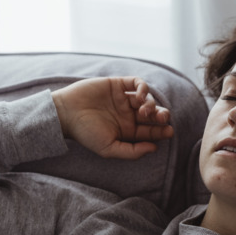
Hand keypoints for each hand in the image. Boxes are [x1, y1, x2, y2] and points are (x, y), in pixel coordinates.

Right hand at [51, 77, 173, 159]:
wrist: (66, 113)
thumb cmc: (86, 134)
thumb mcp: (109, 149)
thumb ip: (132, 151)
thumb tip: (154, 148)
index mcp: (127, 131)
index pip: (150, 131)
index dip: (162, 131)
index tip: (169, 132)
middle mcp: (127, 115)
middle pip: (152, 114)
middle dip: (161, 116)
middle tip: (164, 119)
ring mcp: (123, 99)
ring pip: (146, 99)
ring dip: (151, 104)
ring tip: (144, 111)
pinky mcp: (117, 84)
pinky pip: (136, 83)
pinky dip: (143, 88)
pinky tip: (140, 96)